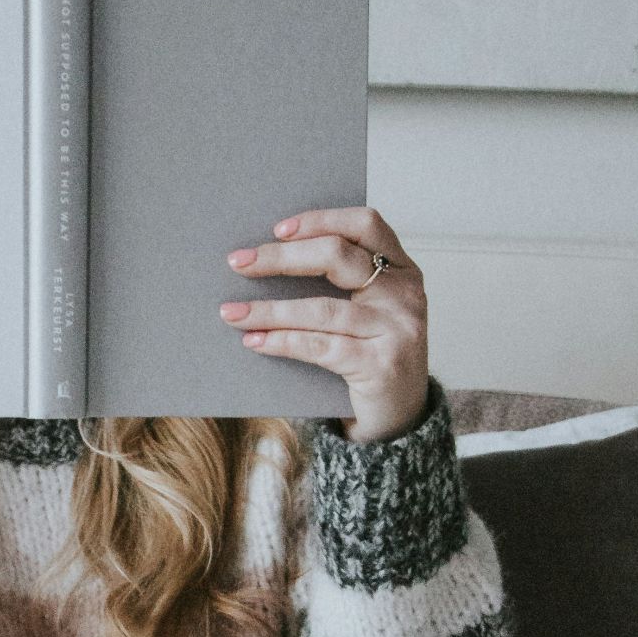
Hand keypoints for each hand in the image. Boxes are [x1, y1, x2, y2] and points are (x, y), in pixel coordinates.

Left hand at [218, 205, 430, 443]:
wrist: (400, 416)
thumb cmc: (371, 353)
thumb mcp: (365, 310)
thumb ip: (337, 282)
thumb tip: (263, 259)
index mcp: (402, 269)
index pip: (365, 224)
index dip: (320, 220)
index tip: (277, 229)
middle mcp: (405, 294)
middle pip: (337, 256)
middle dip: (281, 258)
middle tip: (238, 263)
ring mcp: (397, 330)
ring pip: (321, 309)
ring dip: (269, 309)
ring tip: (232, 312)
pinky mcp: (380, 366)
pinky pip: (320, 346)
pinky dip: (282, 341)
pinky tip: (255, 341)